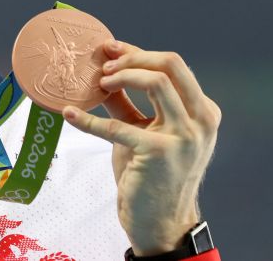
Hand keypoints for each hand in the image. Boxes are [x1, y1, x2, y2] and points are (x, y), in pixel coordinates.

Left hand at [61, 40, 220, 254]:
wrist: (160, 222)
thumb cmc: (151, 175)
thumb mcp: (145, 131)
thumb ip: (128, 102)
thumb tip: (103, 71)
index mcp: (203, 111)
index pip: (173, 66)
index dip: (137, 52)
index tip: (109, 48)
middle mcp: (201, 120)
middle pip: (171, 64)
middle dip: (133, 57)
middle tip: (104, 67)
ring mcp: (184, 136)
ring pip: (156, 82)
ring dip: (122, 77)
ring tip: (99, 84)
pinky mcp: (159, 153)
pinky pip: (118, 125)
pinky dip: (89, 119)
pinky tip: (69, 114)